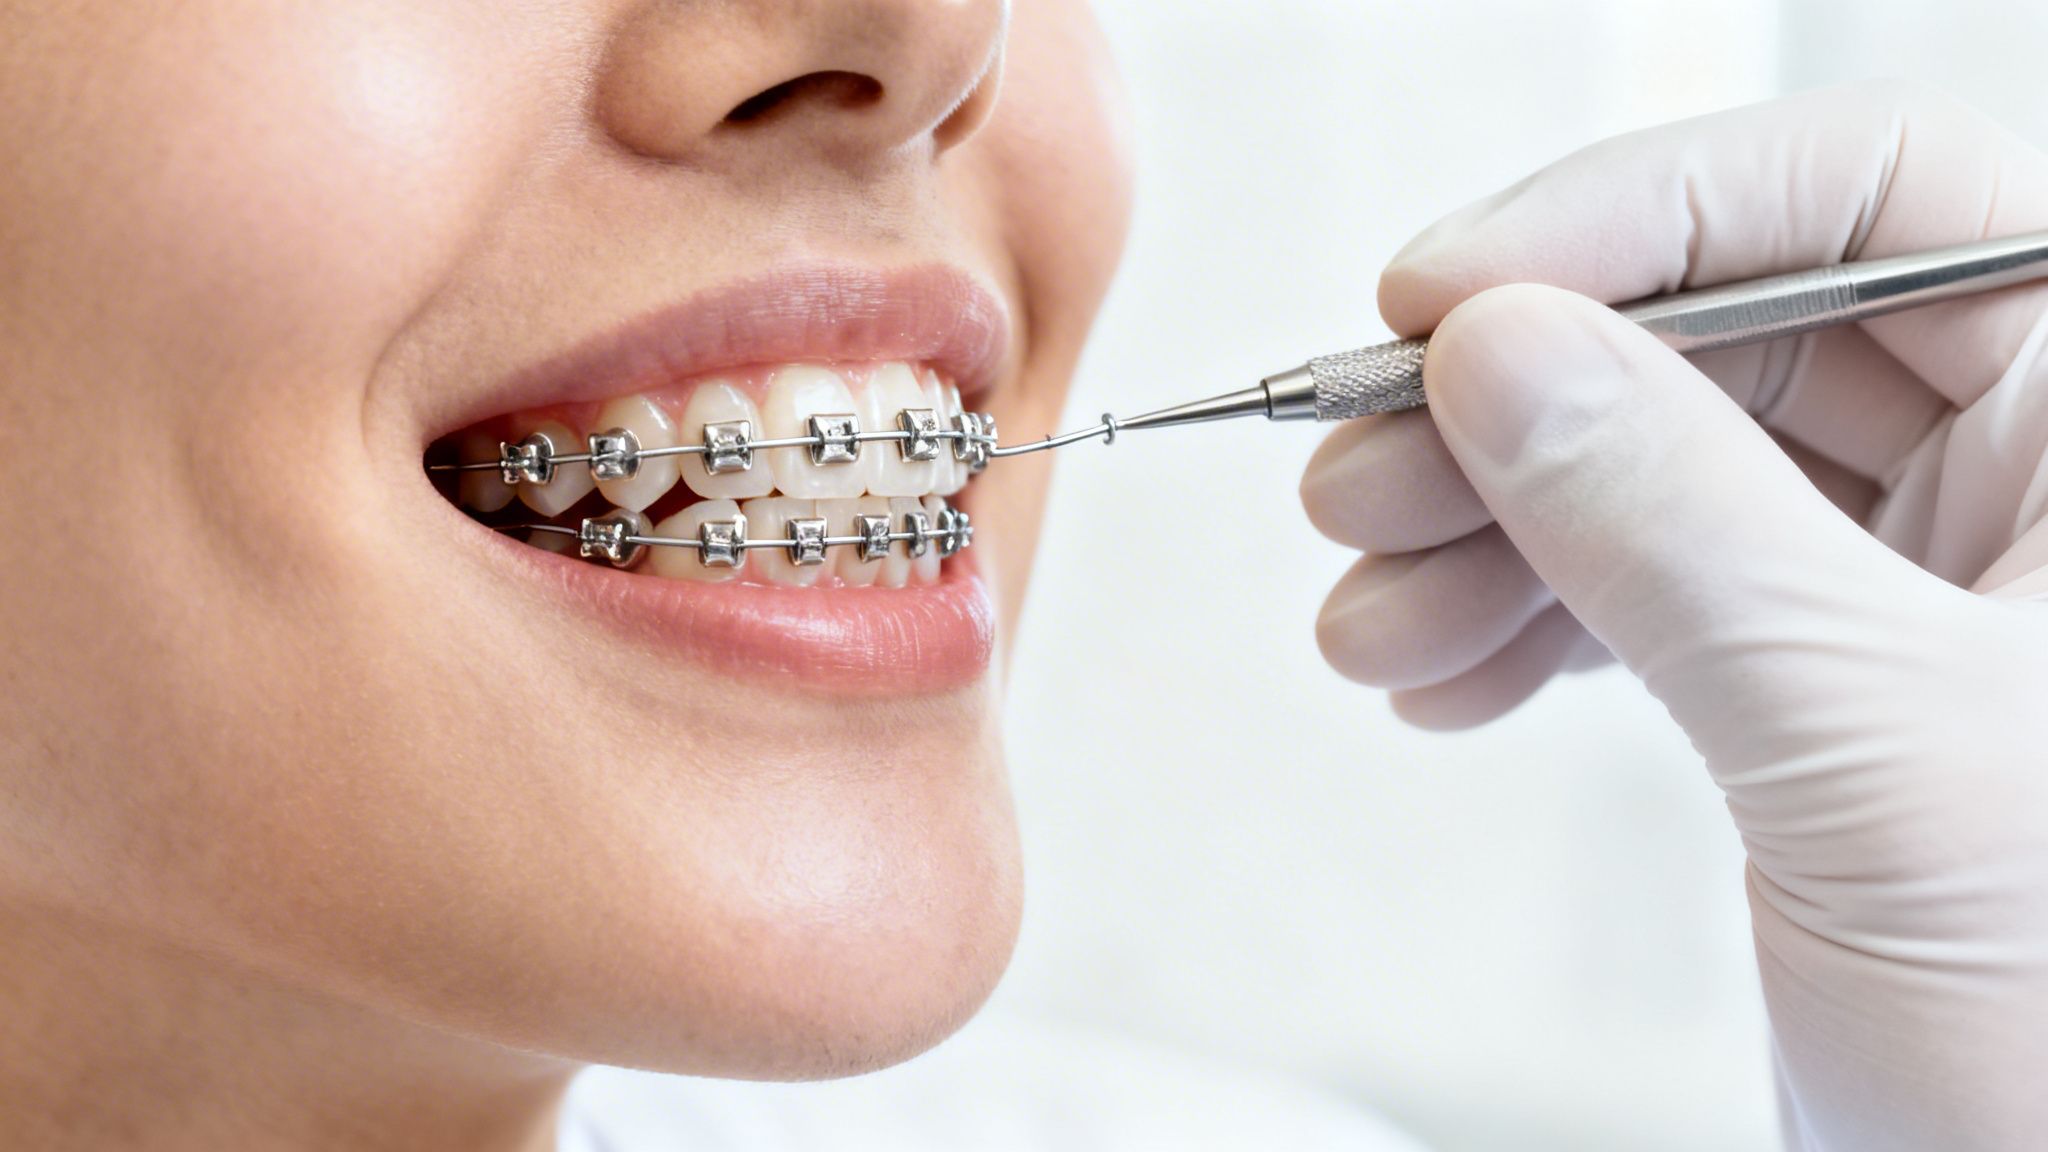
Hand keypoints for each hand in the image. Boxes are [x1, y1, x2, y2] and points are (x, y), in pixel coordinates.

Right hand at [1300, 81, 2047, 1149]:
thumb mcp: (1877, 758)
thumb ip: (1678, 530)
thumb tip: (1496, 353)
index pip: (1871, 197)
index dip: (1639, 214)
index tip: (1448, 297)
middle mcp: (2034, 473)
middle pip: (1722, 334)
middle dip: (1513, 412)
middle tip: (1362, 479)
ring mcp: (1925, 578)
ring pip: (1660, 468)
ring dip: (1481, 531)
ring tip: (1371, 620)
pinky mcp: (1831, 683)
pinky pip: (1650, 592)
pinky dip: (1522, 625)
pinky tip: (1440, 679)